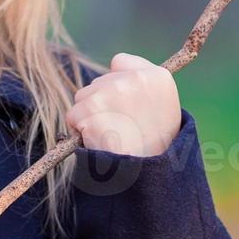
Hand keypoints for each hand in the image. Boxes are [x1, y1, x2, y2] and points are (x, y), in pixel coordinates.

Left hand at [65, 53, 181, 157]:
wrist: (148, 175)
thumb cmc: (158, 146)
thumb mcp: (165, 107)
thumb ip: (143, 85)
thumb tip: (114, 73)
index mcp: (157, 76)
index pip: (119, 62)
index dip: (117, 84)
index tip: (124, 104)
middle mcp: (134, 78)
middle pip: (98, 81)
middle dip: (102, 102)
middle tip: (121, 127)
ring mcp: (110, 92)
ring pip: (83, 96)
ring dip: (89, 115)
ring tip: (110, 135)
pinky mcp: (90, 110)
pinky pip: (73, 115)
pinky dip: (79, 130)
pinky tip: (98, 141)